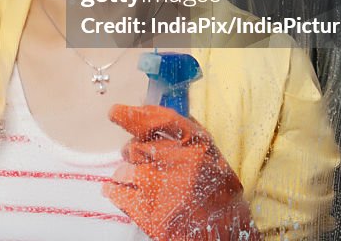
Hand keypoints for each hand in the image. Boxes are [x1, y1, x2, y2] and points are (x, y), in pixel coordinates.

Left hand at [102, 104, 260, 239]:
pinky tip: (127, 196)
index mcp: (197, 145)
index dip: (134, 114)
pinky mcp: (148, 211)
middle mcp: (178, 161)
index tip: (116, 112)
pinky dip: (116, 192)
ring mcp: (160, 186)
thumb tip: (146, 112)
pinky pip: (115, 191)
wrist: (224, 233)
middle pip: (135, 146)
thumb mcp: (209, 156)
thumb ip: (183, 134)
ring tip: (146, 189)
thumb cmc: (216, 194)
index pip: (159, 120)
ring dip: (128, 177)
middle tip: (147, 168)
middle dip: (134, 155)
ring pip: (123, 169)